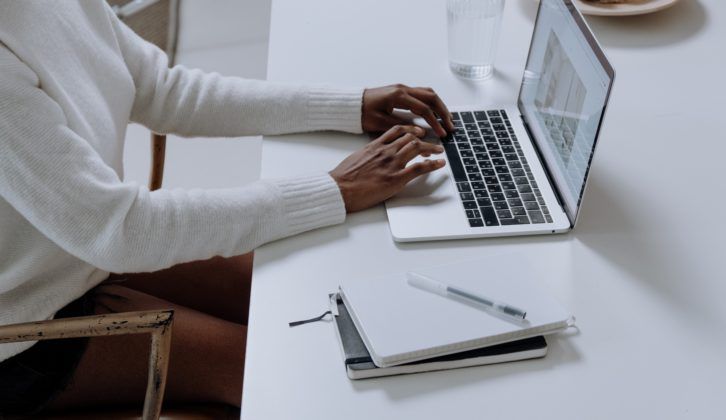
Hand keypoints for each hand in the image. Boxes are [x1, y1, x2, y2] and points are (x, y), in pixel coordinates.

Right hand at [330, 125, 445, 212]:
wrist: (339, 188)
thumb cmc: (343, 177)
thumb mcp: (356, 158)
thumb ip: (369, 154)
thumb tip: (374, 156)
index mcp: (375, 145)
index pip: (397, 131)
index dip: (410, 130)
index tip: (417, 132)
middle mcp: (386, 151)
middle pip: (410, 138)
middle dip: (424, 139)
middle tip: (432, 143)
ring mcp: (392, 164)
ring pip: (417, 148)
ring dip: (431, 148)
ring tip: (439, 150)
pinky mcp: (396, 178)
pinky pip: (419, 168)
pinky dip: (433, 164)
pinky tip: (440, 163)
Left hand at [362, 84, 454, 137]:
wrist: (352, 104)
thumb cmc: (363, 113)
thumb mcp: (380, 123)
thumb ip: (401, 126)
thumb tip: (420, 132)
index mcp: (398, 96)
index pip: (424, 108)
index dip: (435, 122)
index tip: (442, 133)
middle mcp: (403, 89)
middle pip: (431, 97)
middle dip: (443, 112)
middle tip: (451, 126)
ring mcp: (403, 88)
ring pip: (428, 93)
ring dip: (439, 105)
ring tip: (447, 119)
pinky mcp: (401, 91)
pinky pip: (422, 94)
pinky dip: (431, 102)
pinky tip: (435, 113)